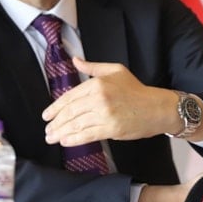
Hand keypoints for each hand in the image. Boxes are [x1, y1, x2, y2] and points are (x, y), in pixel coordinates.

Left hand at [42, 57, 176, 145]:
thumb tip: (75, 60)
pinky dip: (74, 139)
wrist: (155, 107)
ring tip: (52, 137)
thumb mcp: (115, 71)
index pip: (70, 97)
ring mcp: (105, 114)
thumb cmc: (136, 89)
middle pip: (70, 112)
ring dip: (61, 132)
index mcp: (97, 83)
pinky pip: (87, 135)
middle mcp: (99, 98)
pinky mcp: (111, 129)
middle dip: (56, 122)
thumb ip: (92, 67)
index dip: (55, 107)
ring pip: (76, 125)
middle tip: (47, 129)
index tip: (47, 115)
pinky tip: (65, 141)